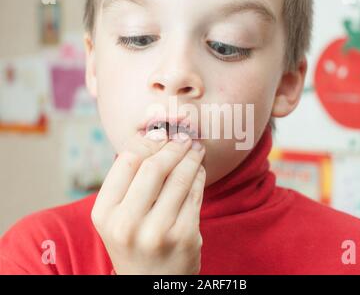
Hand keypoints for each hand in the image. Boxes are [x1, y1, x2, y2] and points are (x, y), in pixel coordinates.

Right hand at [91, 129, 205, 274]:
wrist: (151, 283)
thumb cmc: (135, 242)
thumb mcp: (118, 216)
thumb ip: (130, 182)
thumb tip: (156, 137)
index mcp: (104, 213)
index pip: (127, 160)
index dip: (149, 141)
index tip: (162, 134)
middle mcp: (127, 224)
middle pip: (154, 166)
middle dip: (174, 146)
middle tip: (184, 138)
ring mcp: (157, 232)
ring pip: (179, 178)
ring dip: (191, 157)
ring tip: (196, 148)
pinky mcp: (184, 237)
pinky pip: (195, 194)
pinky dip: (199, 176)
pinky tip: (199, 169)